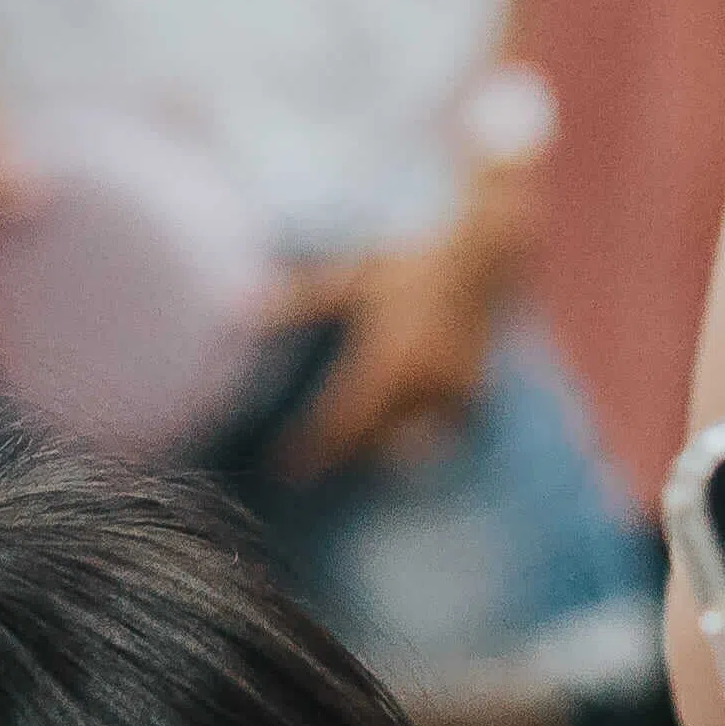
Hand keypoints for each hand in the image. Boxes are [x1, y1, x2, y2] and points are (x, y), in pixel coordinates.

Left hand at [274, 183, 523, 477]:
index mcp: (388, 359)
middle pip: (371, 439)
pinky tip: (397, 436)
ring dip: (378, 448)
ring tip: (354, 448)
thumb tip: (245, 311)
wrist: (479, 257)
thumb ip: (303, 300)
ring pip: (405, 443)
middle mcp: (421, 384)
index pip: (341, 420)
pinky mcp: (472, 398)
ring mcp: (451, 394)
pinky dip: (416, 437)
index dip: (311, 448)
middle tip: (307, 463)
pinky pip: (436, 434)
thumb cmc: (408, 265)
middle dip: (341, 451)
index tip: (283, 468)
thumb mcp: (354, 277)